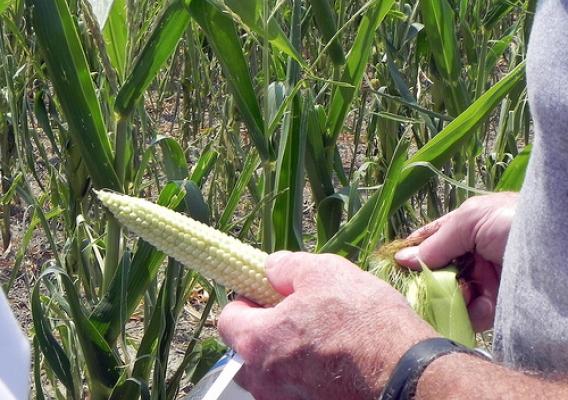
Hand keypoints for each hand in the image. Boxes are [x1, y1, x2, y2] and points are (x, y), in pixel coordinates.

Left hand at [218, 252, 436, 399]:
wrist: (409, 378)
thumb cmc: (364, 322)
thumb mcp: (325, 272)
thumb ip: (286, 267)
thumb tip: (269, 268)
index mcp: (256, 342)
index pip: (227, 318)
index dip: (247, 300)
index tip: (270, 295)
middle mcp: (262, 381)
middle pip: (249, 349)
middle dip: (269, 330)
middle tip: (303, 316)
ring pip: (274, 372)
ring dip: (290, 354)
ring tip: (327, 340)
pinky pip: (297, 390)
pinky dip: (308, 376)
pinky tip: (338, 364)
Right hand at [395, 192, 517, 331]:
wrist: (559, 252)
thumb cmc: (515, 222)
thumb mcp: (471, 221)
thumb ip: (437, 242)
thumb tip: (402, 259)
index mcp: (468, 228)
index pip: (432, 240)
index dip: (412, 251)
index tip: (392, 265)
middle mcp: (474, 254)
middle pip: (438, 270)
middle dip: (424, 279)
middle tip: (410, 288)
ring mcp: (486, 280)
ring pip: (451, 293)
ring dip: (442, 298)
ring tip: (438, 299)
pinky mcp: (498, 305)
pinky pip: (471, 313)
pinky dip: (462, 314)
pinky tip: (459, 310)